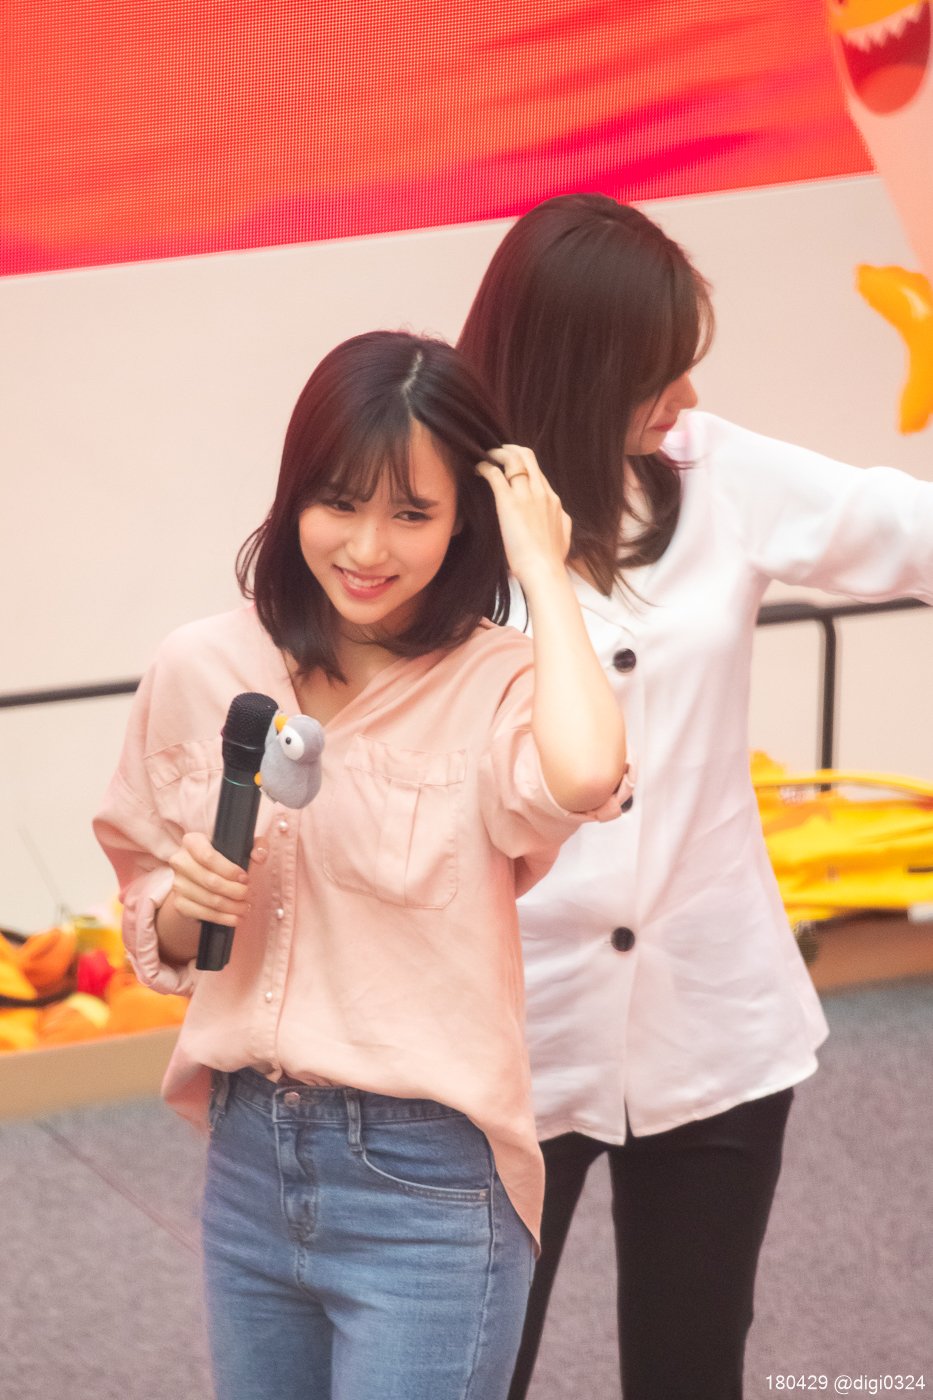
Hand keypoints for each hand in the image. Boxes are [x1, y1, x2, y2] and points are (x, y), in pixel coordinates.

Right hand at [165, 832, 267, 927]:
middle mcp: (180, 861)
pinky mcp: (179, 903)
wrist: (202, 877)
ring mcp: (177, 884)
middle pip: (210, 881)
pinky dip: (222, 918)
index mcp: (192, 842)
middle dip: (234, 891)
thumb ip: (256, 846)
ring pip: (208, 899)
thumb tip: (259, 856)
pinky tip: (235, 918)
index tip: (245, 877)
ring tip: (245, 907)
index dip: (229, 870)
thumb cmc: (224, 859)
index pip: (207, 856)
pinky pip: (202, 914)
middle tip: (247, 894)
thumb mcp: (241, 846)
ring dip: (231, 907)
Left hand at [476, 445, 571, 586]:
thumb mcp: (564, 535)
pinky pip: (495, 474)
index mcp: (553, 500)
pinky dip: (484, 467)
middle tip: (496, 453)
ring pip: (512, 459)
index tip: (510, 467)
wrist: (544, 570)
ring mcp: (526, 495)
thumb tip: (560, 518)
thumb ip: (562, 522)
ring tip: (484, 457)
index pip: (537, 472)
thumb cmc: (551, 559)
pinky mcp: (509, 502)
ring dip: (496, 454)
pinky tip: (477, 469)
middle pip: (527, 457)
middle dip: (510, 450)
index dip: (522, 464)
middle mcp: (541, 492)